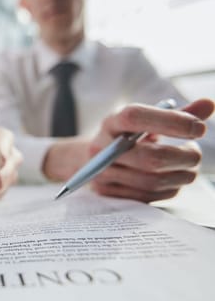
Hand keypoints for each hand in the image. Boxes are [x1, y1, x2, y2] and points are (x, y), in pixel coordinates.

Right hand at [89, 99, 213, 201]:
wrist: (96, 159)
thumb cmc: (128, 136)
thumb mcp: (146, 121)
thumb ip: (176, 114)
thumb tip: (209, 104)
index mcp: (111, 123)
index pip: (134, 117)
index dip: (170, 121)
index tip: (199, 128)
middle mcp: (100, 149)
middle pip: (149, 158)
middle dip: (183, 157)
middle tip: (195, 152)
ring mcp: (102, 174)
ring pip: (153, 181)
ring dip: (181, 174)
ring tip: (188, 165)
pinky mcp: (109, 194)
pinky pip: (151, 196)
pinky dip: (171, 187)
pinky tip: (173, 177)